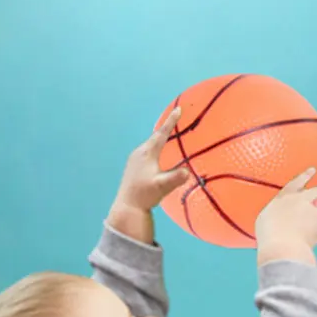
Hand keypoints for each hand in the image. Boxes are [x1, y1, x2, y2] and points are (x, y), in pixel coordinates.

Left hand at [107, 110, 193, 240]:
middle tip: (175, 119)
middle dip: (166, 129)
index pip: (161, 134)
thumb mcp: (162, 187)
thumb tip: (188, 171)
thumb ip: (175, 178)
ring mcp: (134, 159)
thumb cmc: (145, 195)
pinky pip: (147, 152)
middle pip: (155, 137)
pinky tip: (157, 155)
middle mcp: (140, 153)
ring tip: (168, 135)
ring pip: (150, 145)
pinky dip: (155, 148)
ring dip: (160, 139)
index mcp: (148, 153)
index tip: (178, 109)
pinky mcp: (133, 166)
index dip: (171, 122)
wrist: (128, 206)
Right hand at [254, 169, 316, 266]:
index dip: (303, 178)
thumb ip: (279, 214)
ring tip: (300, 237)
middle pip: (315, 191)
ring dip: (312, 225)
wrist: (282, 245)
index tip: (312, 171)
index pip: (294, 184)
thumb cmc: (269, 234)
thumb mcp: (267, 220)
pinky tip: (303, 244)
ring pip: (314, 219)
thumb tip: (285, 220)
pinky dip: (312, 240)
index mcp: (283, 198)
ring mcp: (312, 211)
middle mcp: (299, 200)